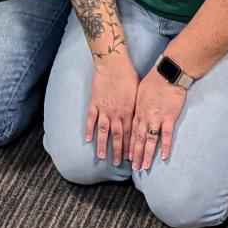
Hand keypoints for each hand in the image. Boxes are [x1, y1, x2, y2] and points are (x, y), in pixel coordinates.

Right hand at [85, 48, 139, 164]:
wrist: (113, 63)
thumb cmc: (128, 75)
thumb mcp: (138, 92)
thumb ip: (137, 106)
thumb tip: (139, 117)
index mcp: (129, 111)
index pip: (130, 134)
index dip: (131, 147)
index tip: (131, 158)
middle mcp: (117, 113)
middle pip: (118, 136)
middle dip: (118, 151)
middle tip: (118, 164)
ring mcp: (104, 109)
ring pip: (103, 131)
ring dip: (103, 145)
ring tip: (101, 157)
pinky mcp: (95, 102)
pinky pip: (91, 119)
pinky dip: (89, 129)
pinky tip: (87, 139)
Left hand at [131, 69, 188, 171]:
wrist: (167, 73)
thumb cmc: (153, 78)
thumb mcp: (140, 90)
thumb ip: (138, 102)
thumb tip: (136, 108)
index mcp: (137, 110)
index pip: (131, 131)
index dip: (128, 144)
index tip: (126, 155)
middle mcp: (144, 117)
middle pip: (138, 139)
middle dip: (135, 154)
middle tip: (133, 167)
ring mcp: (156, 118)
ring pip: (149, 140)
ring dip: (146, 154)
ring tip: (144, 167)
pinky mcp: (169, 117)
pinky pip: (166, 135)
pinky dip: (165, 146)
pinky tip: (163, 157)